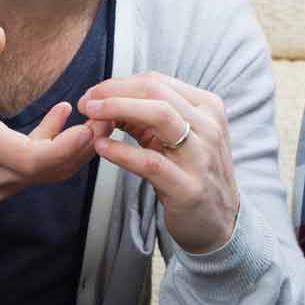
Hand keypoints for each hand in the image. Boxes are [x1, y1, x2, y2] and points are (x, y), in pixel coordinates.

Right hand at [0, 26, 101, 204]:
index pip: (34, 158)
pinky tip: (60, 117)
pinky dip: (53, 151)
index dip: (67, 145)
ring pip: (46, 173)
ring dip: (72, 147)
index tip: (90, 125)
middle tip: (108, 113)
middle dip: (84, 142)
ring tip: (94, 115)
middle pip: (52, 168)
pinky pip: (34, 172)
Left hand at [78, 72, 239, 254]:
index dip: (119, 84)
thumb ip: (144, 119)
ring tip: (89, 114)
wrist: (218, 222)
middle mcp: (208, 126)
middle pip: (156, 92)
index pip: (157, 82)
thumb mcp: (173, 139)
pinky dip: (122, 151)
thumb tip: (104, 100)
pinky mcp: (188, 187)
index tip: (93, 94)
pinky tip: (100, 146)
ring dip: (117, 109)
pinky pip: (151, 162)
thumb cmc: (191, 174)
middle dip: (114, 92)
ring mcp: (201, 156)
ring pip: (159, 116)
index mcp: (207, 107)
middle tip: (86, 101)